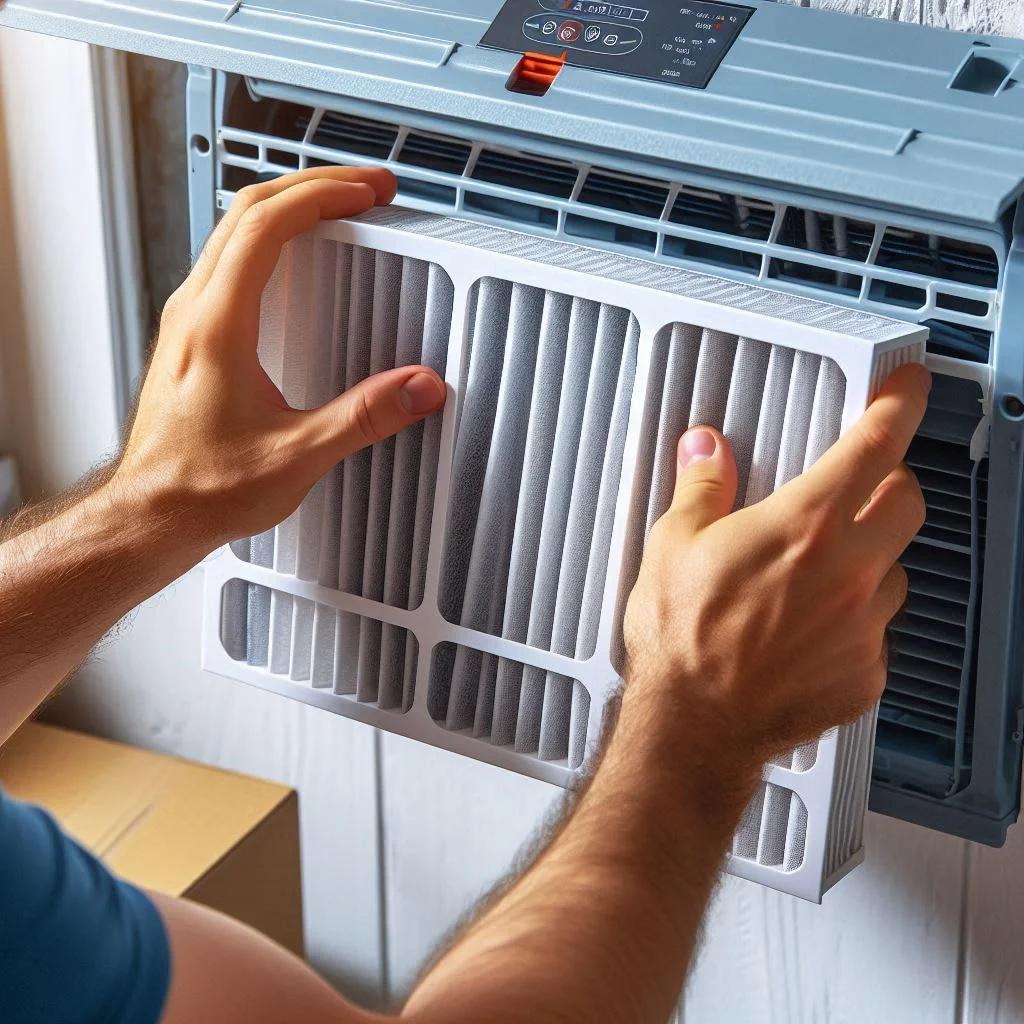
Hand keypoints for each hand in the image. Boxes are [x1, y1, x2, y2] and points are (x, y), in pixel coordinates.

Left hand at [112, 167, 446, 551]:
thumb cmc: (200, 489)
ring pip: (232, 230)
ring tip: (338, 210)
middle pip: (248, 210)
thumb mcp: (297, 455)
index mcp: (217, 324)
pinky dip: (269, 240)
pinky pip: (227, 262)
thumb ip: (364, 417)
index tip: (367, 191)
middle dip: (313, 186)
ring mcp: (186, 321)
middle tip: (365, 188)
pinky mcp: (189, 338)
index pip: (268, 225)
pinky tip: (296, 262)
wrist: (150, 516)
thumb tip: (418, 387)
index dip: (324, 195)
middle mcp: (194, 311)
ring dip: (289, 207)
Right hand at [622, 362, 929, 769]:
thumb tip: (705, 450)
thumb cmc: (682, 642)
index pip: (874, 446)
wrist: (694, 727)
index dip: (899, 406)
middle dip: (892, 481)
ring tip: (819, 572)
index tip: (908, 388)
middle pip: (908, 501)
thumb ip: (701, 488)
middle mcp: (848, 571)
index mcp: (803, 527)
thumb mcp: (674, 546)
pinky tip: (810, 629)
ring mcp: (864, 625)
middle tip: (858, 486)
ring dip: (871, 557)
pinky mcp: (866, 671)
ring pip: (897, 569)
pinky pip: (878, 630)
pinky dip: (855, 619)